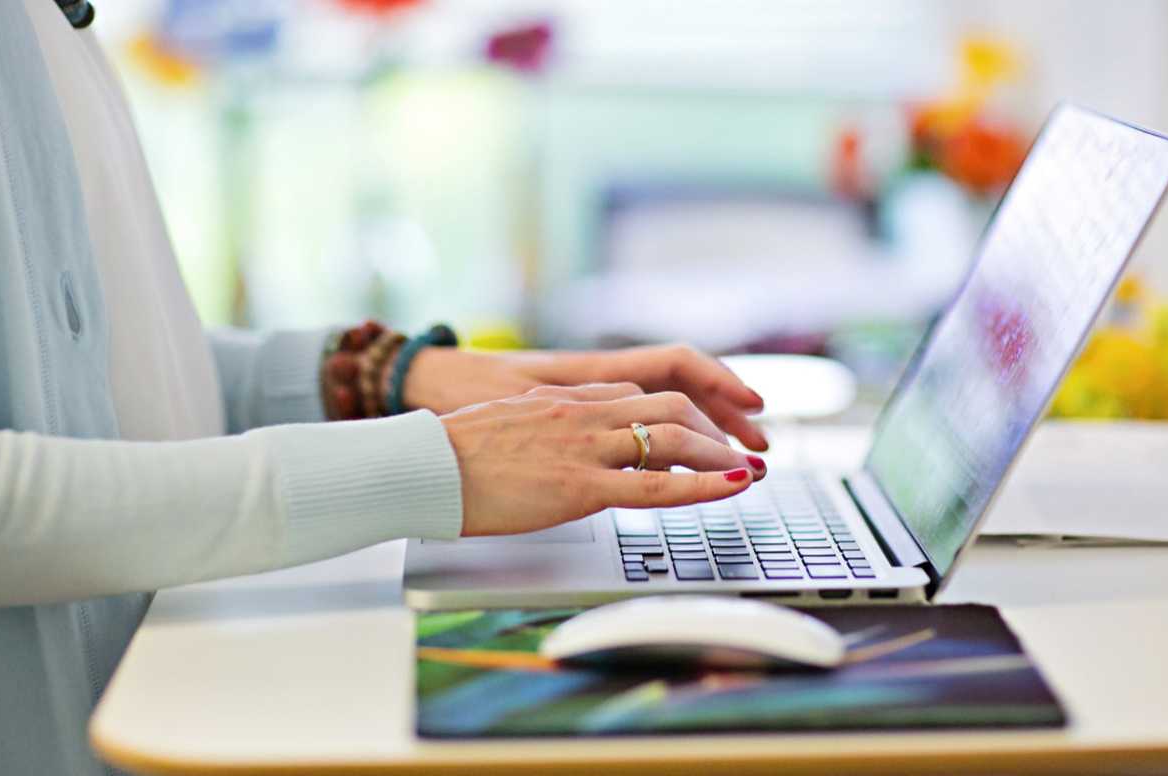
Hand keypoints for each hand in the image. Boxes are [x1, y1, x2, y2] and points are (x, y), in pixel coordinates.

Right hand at [404, 344, 768, 450]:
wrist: (418, 467)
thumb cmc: (446, 457)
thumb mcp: (502, 429)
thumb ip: (540, 434)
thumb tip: (553, 454)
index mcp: (561, 400)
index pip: (635, 393)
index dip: (676, 411)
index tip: (697, 429)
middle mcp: (581, 414)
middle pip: (666, 404)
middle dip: (711, 426)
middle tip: (738, 448)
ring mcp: (584, 447)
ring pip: (671, 436)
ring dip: (719, 452)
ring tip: (749, 469)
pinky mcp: (580, 485)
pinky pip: (656, 484)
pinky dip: (704, 483)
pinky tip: (733, 485)